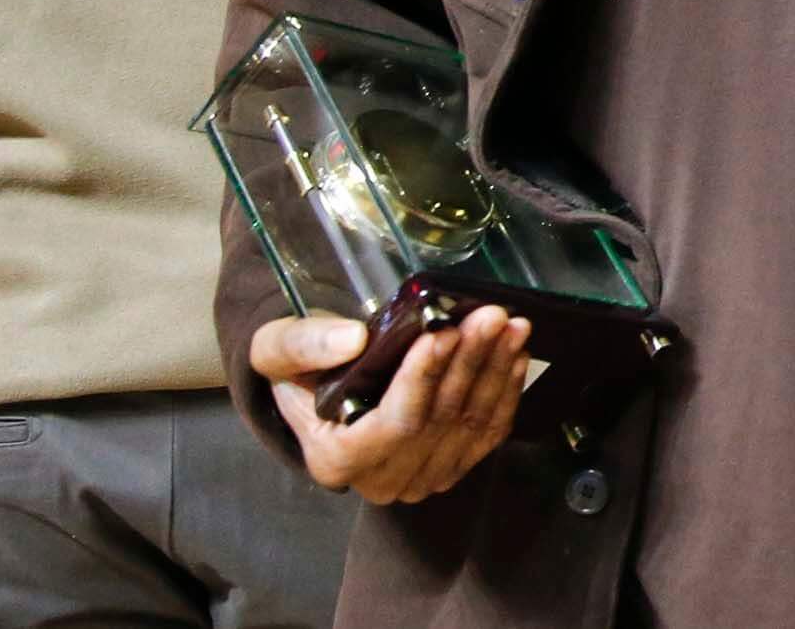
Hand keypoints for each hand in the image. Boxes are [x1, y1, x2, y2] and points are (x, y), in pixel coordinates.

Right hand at [251, 306, 531, 504]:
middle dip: (469, 363)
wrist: (318, 390)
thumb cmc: (298, 368)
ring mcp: (421, 477)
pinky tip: (515, 353)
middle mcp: (381, 479)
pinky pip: (488, 432)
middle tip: (491, 315)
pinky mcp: (451, 465)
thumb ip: (306, 345)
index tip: (444, 332)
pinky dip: (505, 391)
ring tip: (511, 325)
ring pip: (469, 424)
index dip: (422, 379)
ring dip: (495, 371)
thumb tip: (353, 340)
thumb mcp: (278, 349)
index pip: (392, 423)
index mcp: (337, 459)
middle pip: (438, 420)